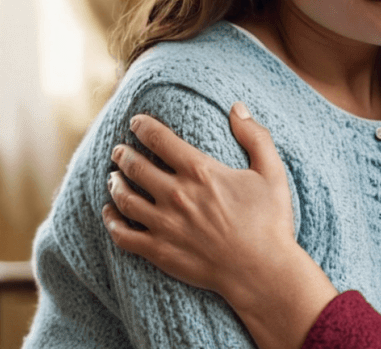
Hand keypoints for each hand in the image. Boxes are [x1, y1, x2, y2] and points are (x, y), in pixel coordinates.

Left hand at [103, 102, 297, 307]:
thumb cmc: (270, 221)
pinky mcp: (159, 251)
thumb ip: (255, 136)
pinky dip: (110, 221)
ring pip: (124, 198)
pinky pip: (122, 234)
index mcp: (200, 172)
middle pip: (135, 166)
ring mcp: (164, 225)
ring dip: (115, 183)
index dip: (143, 126)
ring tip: (113, 176)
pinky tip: (109, 213)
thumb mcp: (272, 172)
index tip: (136, 122)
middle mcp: (176, 195)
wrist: (261, 271)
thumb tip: (237, 108)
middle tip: (119, 149)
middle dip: (123, 153)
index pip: (160, 140)